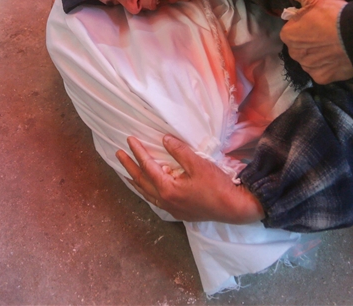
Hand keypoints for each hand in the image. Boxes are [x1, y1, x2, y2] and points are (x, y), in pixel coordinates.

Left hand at [116, 135, 264, 223]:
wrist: (233, 208)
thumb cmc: (217, 185)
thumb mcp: (198, 164)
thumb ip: (179, 151)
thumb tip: (165, 139)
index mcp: (167, 189)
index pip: (147, 167)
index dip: (138, 152)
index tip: (129, 140)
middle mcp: (165, 201)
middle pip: (141, 182)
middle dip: (129, 167)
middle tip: (118, 154)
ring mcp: (171, 208)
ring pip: (146, 194)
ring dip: (135, 181)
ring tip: (125, 172)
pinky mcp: (178, 212)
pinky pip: (155, 200)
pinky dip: (146, 191)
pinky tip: (148, 187)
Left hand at [273, 0, 352, 83]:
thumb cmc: (333, 14)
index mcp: (288, 34)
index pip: (291, 30)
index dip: (304, 25)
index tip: (317, 22)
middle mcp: (294, 53)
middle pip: (299, 47)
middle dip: (309, 42)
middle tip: (326, 33)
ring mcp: (308, 67)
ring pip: (309, 60)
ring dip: (317, 55)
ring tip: (333, 45)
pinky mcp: (322, 78)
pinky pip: (321, 72)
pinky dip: (328, 66)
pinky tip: (337, 58)